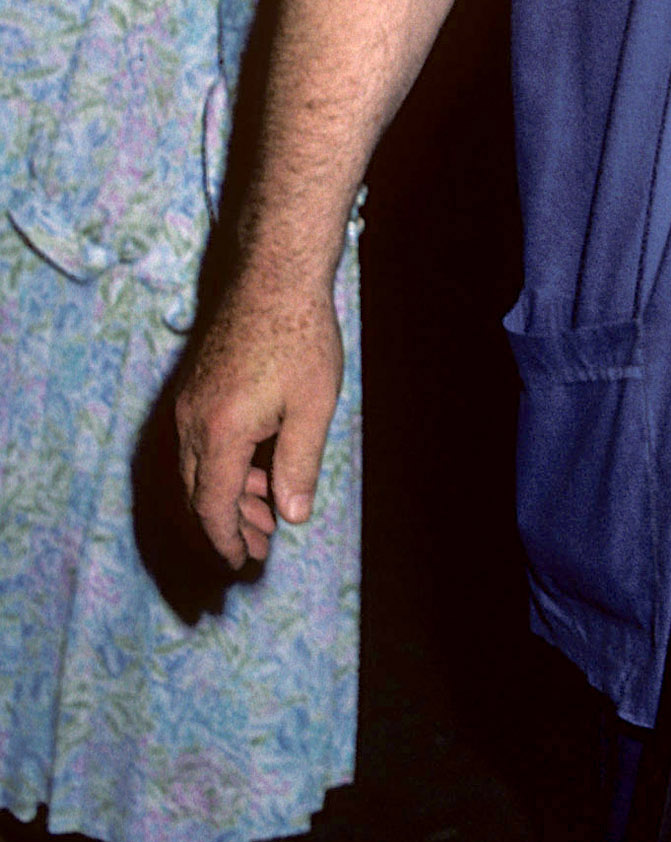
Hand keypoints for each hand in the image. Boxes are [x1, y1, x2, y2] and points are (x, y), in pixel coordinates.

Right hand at [175, 275, 342, 569]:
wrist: (273, 276)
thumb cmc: (300, 338)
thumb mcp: (312, 408)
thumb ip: (299, 466)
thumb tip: (292, 517)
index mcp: (219, 432)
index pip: (211, 507)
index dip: (226, 541)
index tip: (242, 565)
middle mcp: (191, 422)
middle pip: (196, 495)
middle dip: (226, 528)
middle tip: (261, 552)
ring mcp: (187, 404)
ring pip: (194, 471)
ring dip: (226, 499)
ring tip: (267, 518)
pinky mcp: (194, 390)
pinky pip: (197, 445)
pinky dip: (222, 469)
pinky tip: (257, 475)